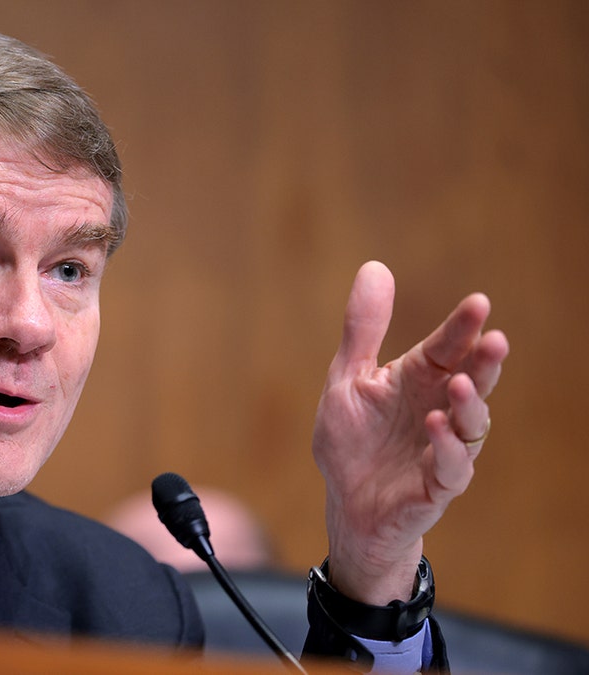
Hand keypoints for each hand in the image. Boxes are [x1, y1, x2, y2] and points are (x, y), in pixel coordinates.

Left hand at [313, 261, 508, 603]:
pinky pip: (453, 466)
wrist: (347, 505)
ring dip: (469, 402)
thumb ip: (363, 329)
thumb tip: (375, 266)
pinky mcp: (438, 485)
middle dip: (484, 362)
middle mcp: (439, 409)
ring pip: (472, 423)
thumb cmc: (352, 441)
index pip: (445, 347)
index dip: (461, 327)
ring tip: (459, 382)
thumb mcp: (348, 379)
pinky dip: (448, 446)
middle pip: (471, 380)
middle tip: (495, 340)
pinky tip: (436, 426)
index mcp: (417, 380)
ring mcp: (443, 447)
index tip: (478, 303)